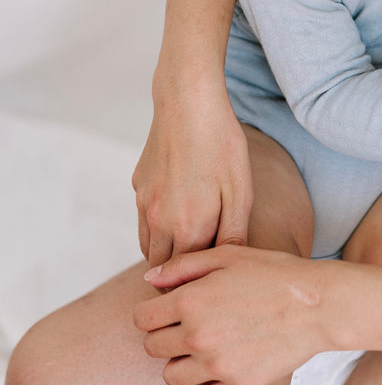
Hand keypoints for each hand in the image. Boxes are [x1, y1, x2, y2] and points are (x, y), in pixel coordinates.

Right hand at [132, 80, 252, 266]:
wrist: (188, 103)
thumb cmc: (221, 145)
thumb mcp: (241, 191)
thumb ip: (234, 235)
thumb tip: (229, 266)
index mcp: (187, 230)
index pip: (187, 277)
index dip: (200, 281)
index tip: (214, 279)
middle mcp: (158, 222)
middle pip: (163, 268)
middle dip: (179, 273)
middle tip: (202, 265)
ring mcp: (143, 203)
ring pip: (148, 245)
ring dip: (165, 250)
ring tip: (191, 240)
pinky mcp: (138, 184)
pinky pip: (143, 217)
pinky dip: (156, 224)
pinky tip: (178, 205)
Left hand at [134, 246, 324, 384]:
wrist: (318, 304)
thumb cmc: (274, 273)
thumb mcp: (228, 254)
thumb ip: (183, 265)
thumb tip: (150, 279)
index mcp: (192, 300)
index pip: (142, 319)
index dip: (152, 311)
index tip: (169, 308)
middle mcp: (198, 336)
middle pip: (152, 348)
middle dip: (165, 334)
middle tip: (191, 322)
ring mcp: (218, 366)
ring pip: (172, 375)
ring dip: (183, 360)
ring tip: (208, 343)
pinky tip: (224, 363)